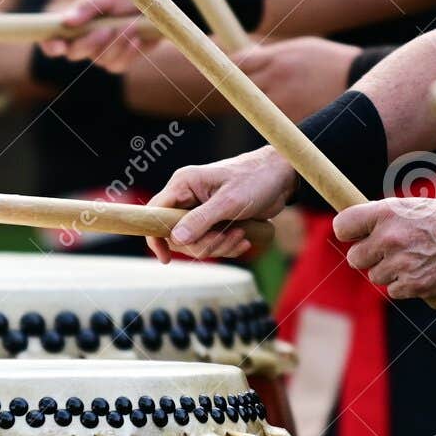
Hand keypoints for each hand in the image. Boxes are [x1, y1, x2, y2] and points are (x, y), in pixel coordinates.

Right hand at [43, 0, 160, 69]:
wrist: (153, 1)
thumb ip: (87, 7)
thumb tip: (66, 21)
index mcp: (73, 23)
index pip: (52, 39)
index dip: (50, 45)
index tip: (58, 46)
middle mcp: (83, 40)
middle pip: (74, 53)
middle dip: (90, 42)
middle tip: (106, 28)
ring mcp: (101, 53)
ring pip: (100, 60)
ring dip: (116, 43)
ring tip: (131, 25)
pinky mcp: (119, 60)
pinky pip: (118, 64)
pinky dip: (128, 51)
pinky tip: (137, 37)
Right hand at [146, 148, 298, 260]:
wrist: (280, 177)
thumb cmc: (255, 179)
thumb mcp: (229, 201)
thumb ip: (201, 220)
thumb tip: (176, 239)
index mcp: (184, 184)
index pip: (155, 212)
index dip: (155, 237)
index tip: (165, 259)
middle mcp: (188, 197)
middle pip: (178, 236)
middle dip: (203, 244)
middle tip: (228, 236)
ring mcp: (201, 210)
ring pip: (196, 243)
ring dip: (220, 245)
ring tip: (241, 235)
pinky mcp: (215, 221)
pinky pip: (212, 243)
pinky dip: (228, 246)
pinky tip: (245, 239)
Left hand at [234, 38, 356, 120]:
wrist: (361, 81)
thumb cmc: (331, 62)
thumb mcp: (300, 48)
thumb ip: (272, 56)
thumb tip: (245, 59)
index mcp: (276, 59)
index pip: (236, 64)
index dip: (226, 67)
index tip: (219, 70)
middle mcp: (275, 81)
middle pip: (240, 88)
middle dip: (240, 88)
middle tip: (245, 89)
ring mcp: (283, 105)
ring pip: (257, 108)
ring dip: (262, 106)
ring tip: (287, 99)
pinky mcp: (293, 123)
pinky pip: (276, 123)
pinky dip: (280, 120)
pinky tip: (300, 110)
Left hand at [332, 198, 435, 300]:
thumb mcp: (409, 207)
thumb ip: (380, 220)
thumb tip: (353, 235)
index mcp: (385, 212)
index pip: (342, 227)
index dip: (349, 233)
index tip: (357, 235)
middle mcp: (389, 238)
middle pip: (355, 259)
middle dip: (369, 257)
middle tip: (391, 250)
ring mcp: (400, 264)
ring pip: (376, 277)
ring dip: (391, 272)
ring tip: (415, 257)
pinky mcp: (413, 285)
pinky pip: (394, 291)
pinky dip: (407, 285)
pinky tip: (424, 270)